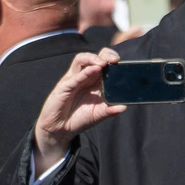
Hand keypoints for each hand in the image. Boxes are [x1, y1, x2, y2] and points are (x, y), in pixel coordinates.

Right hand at [33, 48, 125, 172]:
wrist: (61, 129)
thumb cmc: (79, 119)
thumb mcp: (98, 115)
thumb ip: (110, 110)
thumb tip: (124, 107)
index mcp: (95, 81)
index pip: (105, 62)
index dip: (112, 59)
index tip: (121, 63)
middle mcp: (85, 76)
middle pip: (95, 57)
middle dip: (106, 55)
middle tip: (115, 60)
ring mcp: (74, 79)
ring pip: (82, 60)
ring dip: (93, 58)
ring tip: (103, 63)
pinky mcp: (64, 86)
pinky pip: (74, 77)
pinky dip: (84, 72)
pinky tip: (94, 70)